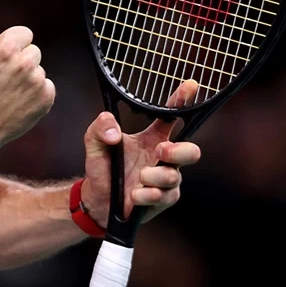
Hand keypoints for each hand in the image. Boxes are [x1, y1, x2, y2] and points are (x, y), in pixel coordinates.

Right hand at [0, 26, 54, 150]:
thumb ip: (0, 44)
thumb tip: (18, 42)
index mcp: (6, 48)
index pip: (25, 33)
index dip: (17, 44)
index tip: (11, 55)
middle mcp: (24, 62)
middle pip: (34, 52)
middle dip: (24, 62)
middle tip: (10, 77)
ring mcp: (37, 80)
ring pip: (40, 71)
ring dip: (30, 79)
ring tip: (14, 92)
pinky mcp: (46, 97)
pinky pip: (47, 87)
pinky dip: (38, 94)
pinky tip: (23, 101)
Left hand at [79, 79, 201, 227]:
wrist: (99, 200)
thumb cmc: (103, 167)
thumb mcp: (94, 142)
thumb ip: (100, 127)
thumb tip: (113, 130)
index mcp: (152, 138)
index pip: (171, 116)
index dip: (182, 101)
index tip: (191, 86)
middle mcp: (163, 157)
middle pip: (191, 151)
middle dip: (179, 151)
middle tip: (159, 151)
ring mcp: (166, 179)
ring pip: (175, 176)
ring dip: (154, 176)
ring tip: (138, 177)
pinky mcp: (164, 198)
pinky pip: (165, 196)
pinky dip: (147, 194)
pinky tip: (135, 194)